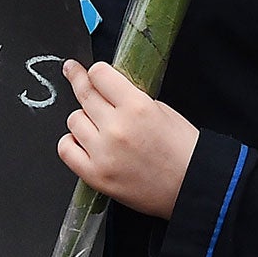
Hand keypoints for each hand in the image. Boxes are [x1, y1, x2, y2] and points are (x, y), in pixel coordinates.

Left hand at [57, 61, 197, 219]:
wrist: (191, 185)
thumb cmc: (183, 150)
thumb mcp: (162, 111)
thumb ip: (131, 99)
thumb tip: (108, 91)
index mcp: (137, 107)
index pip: (99, 75)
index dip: (97, 72)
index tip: (91, 71)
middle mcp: (117, 128)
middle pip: (84, 93)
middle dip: (78, 80)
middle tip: (72, 71)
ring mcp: (103, 153)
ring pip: (73, 120)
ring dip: (83, 118)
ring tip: (97, 124)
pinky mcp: (95, 175)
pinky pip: (66, 149)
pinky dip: (71, 143)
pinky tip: (83, 141)